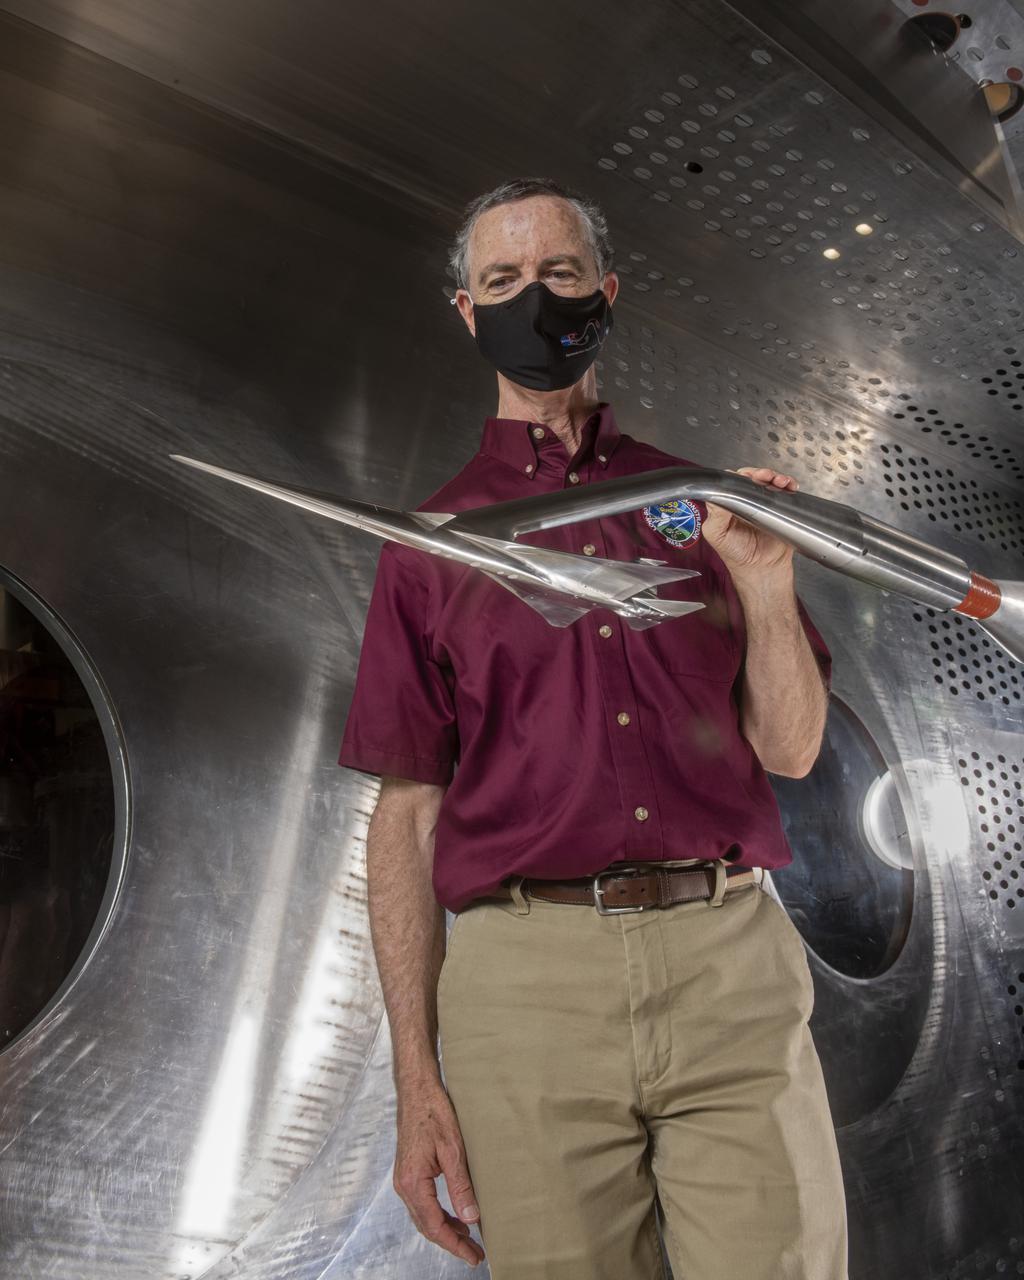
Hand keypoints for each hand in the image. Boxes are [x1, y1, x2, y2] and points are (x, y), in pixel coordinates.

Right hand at [393, 1078, 484, 1266]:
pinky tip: (455, 1214)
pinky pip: (423, 1203)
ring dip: (446, 1229)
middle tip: (475, 1254)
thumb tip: (471, 1218)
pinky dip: (439, 1214)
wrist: (416, 1088)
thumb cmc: (433, 1111)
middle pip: (427, 1225)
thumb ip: (461, 1186)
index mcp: (412, 1182)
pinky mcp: (409, 1172)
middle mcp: (404, 1185)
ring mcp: (404, 1179)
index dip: (455, 1244)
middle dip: (451, 1241)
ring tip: (469, 1239)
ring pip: (425, 1216)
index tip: (473, 1256)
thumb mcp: (452, 1149)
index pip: (434, 1225)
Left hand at [702, 466, 796, 576]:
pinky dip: (789, 486)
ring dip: (776, 477)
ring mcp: (763, 505)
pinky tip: (789, 487)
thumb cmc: (737, 555)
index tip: (747, 477)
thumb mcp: (717, 534)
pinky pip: (784, 493)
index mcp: (728, 505)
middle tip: (765, 476)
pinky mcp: (779, 510)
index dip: (740, 476)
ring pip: (769, 483)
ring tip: (780, 481)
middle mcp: (745, 503)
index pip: (732, 482)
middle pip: (752, 478)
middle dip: (760, 473)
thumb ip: (715, 513)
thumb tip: (715, 492)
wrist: (761, 570)